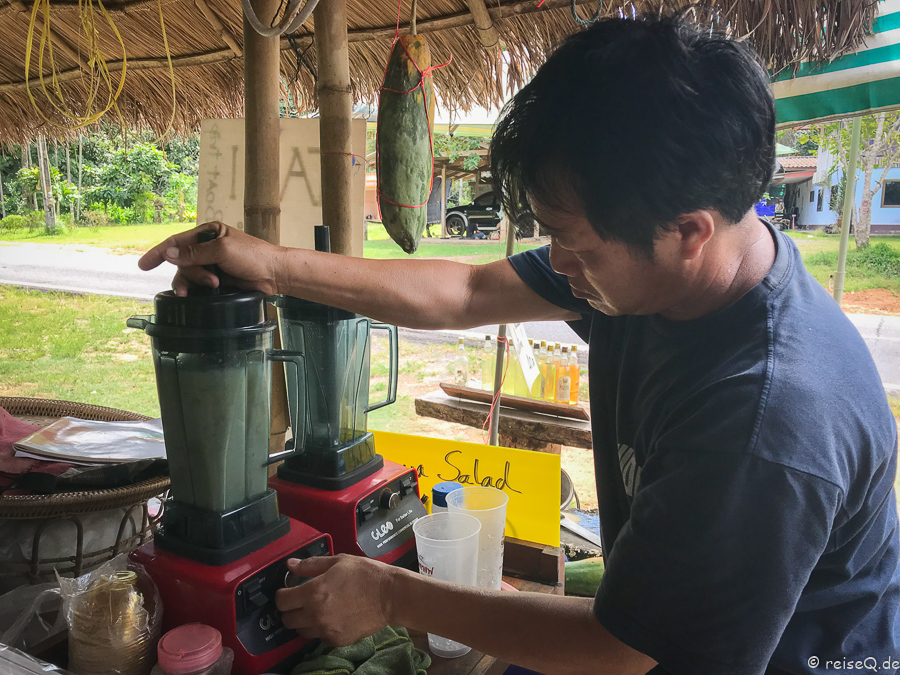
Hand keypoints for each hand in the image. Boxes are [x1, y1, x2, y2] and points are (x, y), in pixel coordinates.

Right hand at [137, 222, 283, 295]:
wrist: (274, 274)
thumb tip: (168, 253)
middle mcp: (207, 247)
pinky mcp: (216, 279)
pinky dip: (198, 289)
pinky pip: (197, 285)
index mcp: (208, 232)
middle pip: (181, 262)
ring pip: (188, 275)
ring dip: (196, 282)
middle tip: (210, 280)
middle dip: (190, 273)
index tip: (143, 265)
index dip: (159, 253)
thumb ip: (195, 253)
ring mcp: (211, 264)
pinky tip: (202, 293)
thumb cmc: (253, 257)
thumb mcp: (222, 251)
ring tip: (213, 286)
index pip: (177, 241)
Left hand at [275, 554, 400, 646]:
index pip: (282, 601)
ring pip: (301, 631)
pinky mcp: (337, 640)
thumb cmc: (365, 574)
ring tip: (316, 610)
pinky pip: (319, 637)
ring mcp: (326, 630)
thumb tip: (291, 565)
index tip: (287, 591)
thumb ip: (311, 565)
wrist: (389, 596)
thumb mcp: (338, 561)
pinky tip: (331, 617)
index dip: (282, 594)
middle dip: (290, 609)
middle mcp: (315, 614)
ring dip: (303, 621)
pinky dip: (320, 629)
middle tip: (300, 601)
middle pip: (287, 620)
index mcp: (313, 593)